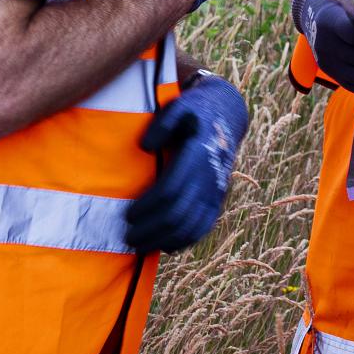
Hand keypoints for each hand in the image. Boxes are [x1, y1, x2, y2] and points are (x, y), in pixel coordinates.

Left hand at [126, 73, 247, 253]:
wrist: (225, 118)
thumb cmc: (193, 112)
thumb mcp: (179, 107)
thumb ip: (163, 123)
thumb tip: (146, 146)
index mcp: (197, 155)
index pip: (171, 190)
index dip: (148, 207)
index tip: (127, 215)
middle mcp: (209, 177)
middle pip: (178, 213)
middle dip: (151, 229)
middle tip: (128, 237)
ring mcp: (215, 190)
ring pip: (191, 226)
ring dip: (164, 240)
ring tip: (141, 246)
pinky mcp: (217, 199)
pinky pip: (204, 227)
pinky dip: (185, 241)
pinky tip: (166, 247)